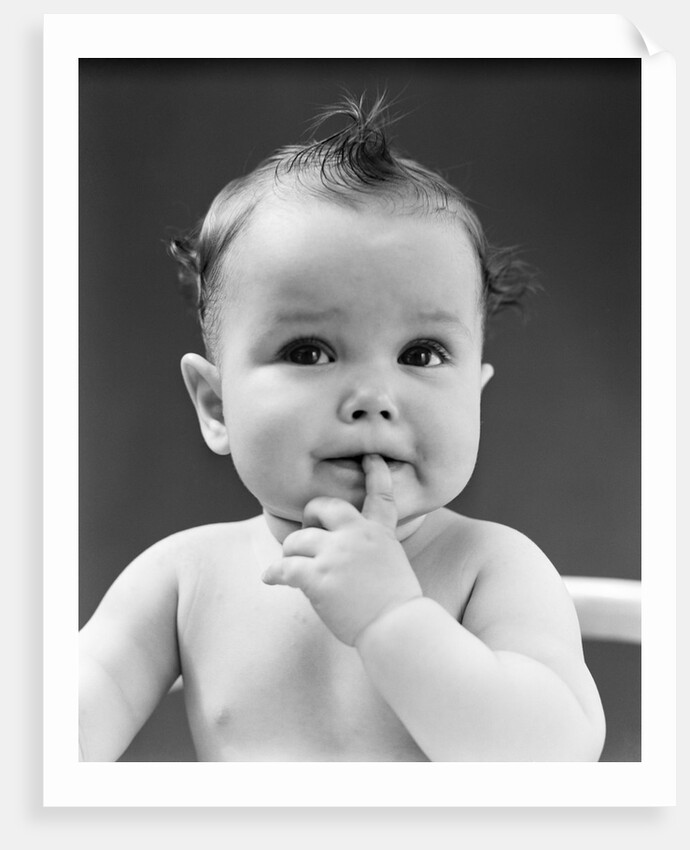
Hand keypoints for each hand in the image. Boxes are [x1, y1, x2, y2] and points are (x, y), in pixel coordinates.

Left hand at [262, 454, 422, 645]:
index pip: (380, 496)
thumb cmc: (396, 605)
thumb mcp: (392, 564)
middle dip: (309, 518)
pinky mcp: (319, 576)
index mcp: (379, 532)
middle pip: (321, 508)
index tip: (371, 458)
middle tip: (306, 537)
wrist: (396, 627)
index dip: (375, 474)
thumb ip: (371, 550)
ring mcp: (336, 554)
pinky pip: (285, 567)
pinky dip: (274, 573)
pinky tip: (269, 578)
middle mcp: (356, 535)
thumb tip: (343, 556)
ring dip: (291, 554)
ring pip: (297, 540)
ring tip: (291, 568)